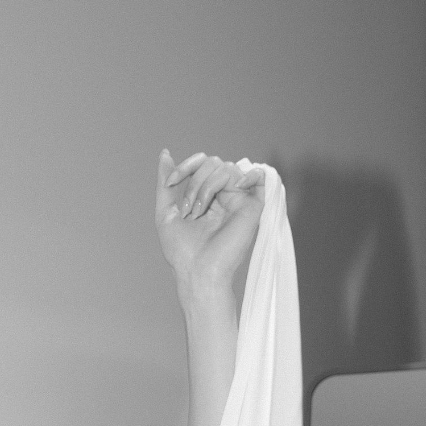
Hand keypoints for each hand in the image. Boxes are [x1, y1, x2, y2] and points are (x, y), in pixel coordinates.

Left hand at [156, 150, 265, 296]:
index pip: (202, 163)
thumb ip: (165, 182)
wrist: (197, 272)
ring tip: (199, 212)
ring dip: (206, 186)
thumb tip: (165, 153)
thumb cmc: (181, 250)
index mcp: (206, 195)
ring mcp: (239, 200)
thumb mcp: (165, 213)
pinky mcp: (253, 207)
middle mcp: (224, 195)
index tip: (170, 183)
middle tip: (188, 210)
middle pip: (213, 163)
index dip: (186, 166)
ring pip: (227, 168)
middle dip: (194, 182)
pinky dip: (249, 175)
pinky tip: (236, 187)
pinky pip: (260, 176)